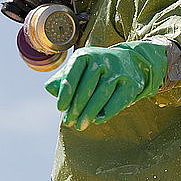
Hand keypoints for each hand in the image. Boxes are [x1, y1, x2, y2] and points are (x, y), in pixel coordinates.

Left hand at [45, 42, 166, 130]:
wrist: (131, 62)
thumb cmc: (97, 69)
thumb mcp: (79, 69)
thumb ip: (62, 78)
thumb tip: (49, 89)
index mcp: (86, 54)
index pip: (73, 73)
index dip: (66, 92)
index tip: (60, 108)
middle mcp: (103, 60)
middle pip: (87, 86)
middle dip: (77, 107)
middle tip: (69, 123)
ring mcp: (118, 71)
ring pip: (102, 94)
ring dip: (89, 113)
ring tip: (80, 126)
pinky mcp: (131, 83)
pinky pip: (118, 100)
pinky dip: (107, 112)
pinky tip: (97, 120)